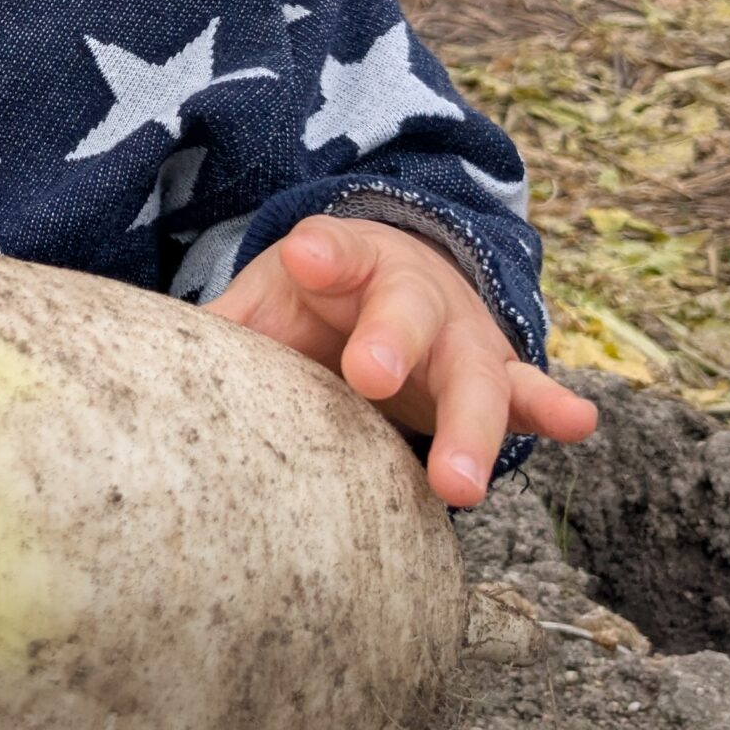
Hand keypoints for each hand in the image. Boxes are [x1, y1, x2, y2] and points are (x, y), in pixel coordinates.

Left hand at [207, 216, 597, 506]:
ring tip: (458, 478)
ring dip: (470, 424)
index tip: (302, 256)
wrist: (389, 280)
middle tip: (367, 377)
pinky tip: (578, 423)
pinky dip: (551, 409)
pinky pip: (525, 394)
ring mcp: (458, 333)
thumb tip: (151, 366)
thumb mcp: (265, 300)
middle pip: (404, 313)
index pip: (330, 250)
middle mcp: (407, 292)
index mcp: (344, 260)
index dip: (320, 255)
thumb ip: (226, 330)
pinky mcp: (491, 374)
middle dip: (390, 341)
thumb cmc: (310, 302)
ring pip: (473, 373)